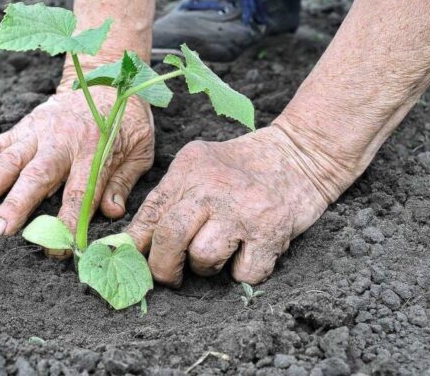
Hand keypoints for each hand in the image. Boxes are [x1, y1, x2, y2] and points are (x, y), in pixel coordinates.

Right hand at [0, 79, 153, 239]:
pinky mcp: (22, 127)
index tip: (58, 248)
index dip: (69, 221)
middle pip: (36, 176)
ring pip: (9, 160)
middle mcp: (61, 140)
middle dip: (15, 205)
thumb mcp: (139, 149)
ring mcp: (38, 132)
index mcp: (95, 149)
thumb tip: (112, 214)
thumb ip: (123, 181)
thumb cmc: (125, 119)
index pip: (80, 191)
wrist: (105, 78)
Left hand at [127, 126, 330, 286]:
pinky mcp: (271, 232)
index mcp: (188, 171)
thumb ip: (167, 199)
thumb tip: (132, 242)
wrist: (298, 156)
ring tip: (217, 252)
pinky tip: (247, 254)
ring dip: (205, 268)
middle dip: (163, 267)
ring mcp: (242, 211)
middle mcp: (212, 189)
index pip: (149, 213)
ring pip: (203, 259)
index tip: (131, 261)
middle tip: (169, 274)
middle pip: (170, 238)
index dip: (134, 244)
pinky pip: (243, 274)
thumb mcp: (197, 167)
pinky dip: (242, 273)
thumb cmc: (240, 168)